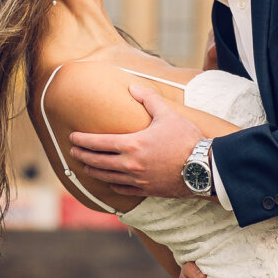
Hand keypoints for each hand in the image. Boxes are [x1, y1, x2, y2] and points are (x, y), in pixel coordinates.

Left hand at [70, 86, 201, 196]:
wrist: (204, 167)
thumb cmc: (186, 139)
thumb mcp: (167, 114)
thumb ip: (148, 99)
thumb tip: (133, 87)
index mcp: (132, 144)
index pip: (98, 142)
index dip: (83, 140)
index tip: (73, 137)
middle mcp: (130, 164)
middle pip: (97, 161)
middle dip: (82, 156)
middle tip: (72, 152)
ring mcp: (137, 180)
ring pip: (107, 177)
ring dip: (93, 171)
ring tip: (86, 167)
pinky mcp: (147, 190)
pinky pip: (122, 189)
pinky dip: (112, 185)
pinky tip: (108, 181)